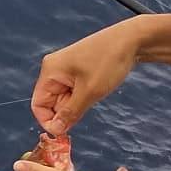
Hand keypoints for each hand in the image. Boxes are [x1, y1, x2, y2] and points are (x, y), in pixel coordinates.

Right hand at [32, 18, 143, 134]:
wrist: (132, 39)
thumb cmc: (109, 61)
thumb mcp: (89, 92)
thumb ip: (70, 113)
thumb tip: (56, 130)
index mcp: (50, 72)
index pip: (38, 105)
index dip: (49, 121)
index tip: (64, 131)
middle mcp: (53, 69)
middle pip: (51, 102)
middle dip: (67, 111)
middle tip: (87, 107)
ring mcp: (65, 69)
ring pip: (63, 98)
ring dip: (77, 103)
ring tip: (95, 92)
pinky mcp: (76, 69)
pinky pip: (72, 91)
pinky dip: (83, 96)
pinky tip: (97, 87)